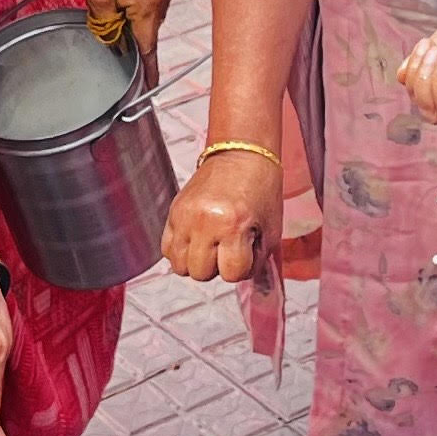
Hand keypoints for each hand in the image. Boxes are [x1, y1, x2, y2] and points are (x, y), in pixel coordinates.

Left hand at [76, 0, 173, 73]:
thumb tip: (117, 44)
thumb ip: (107, 23)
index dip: (147, 70)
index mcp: (147, 1)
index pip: (148, 46)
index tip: (148, 89)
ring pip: (147, 18)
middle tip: (106, 20)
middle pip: (146, 31)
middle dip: (128, 33)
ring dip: (130, 16)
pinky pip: (151, 4)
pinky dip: (136, 5)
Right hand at [163, 141, 279, 282]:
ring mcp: (185, 216)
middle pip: (201, 274)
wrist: (241, 155)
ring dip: (196, 262)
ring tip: (210, 245)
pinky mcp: (173, 211)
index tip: (246, 251)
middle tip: (228, 248)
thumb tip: (242, 279)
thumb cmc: (260, 188)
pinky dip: (181, 250)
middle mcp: (204, 221)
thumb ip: (257, 261)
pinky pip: (167, 249)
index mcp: (233, 224)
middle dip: (217, 267)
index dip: (242, 268)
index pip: (231, 274)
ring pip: (180, 266)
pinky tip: (196, 239)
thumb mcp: (270, 230)